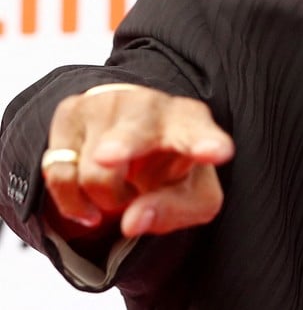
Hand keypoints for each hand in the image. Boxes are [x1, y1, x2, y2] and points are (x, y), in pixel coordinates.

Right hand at [41, 84, 234, 238]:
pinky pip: (59, 170)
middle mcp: (152, 106)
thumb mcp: (191, 200)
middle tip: (110, 157)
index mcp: (192, 123)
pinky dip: (71, 198)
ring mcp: (108, 103)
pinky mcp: (72, 110)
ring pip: (93, 169)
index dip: (206, 143)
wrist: (135, 138)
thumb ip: (171, 212)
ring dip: (104, 197)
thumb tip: (132, 223)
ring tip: (123, 190)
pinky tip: (89, 200)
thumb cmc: (172, 171)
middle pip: (136, 131)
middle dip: (123, 143)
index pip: (199, 134)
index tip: (218, 152)